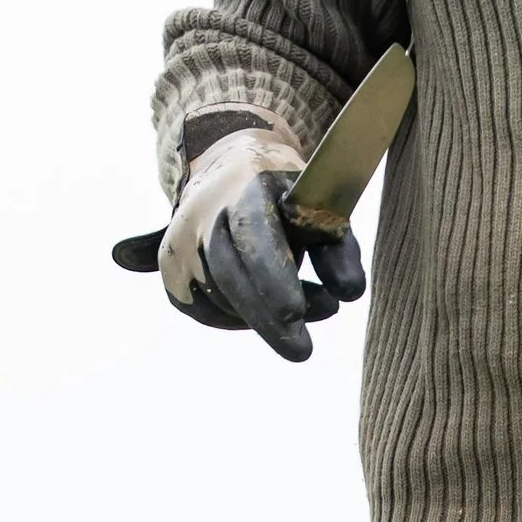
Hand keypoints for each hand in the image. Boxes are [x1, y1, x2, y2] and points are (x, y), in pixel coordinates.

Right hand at [158, 126, 367, 363]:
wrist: (231, 171)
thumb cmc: (287, 197)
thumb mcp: (321, 210)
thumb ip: (340, 249)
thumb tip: (350, 294)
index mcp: (245, 186)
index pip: (253, 232)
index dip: (272, 274)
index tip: (296, 312)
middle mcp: (202, 212)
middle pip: (228, 273)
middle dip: (266, 318)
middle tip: (301, 350)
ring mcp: (180, 242)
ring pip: (217, 296)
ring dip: (262, 318)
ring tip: (311, 313)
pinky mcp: (171, 269)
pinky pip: (204, 309)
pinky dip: (239, 320)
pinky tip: (271, 313)